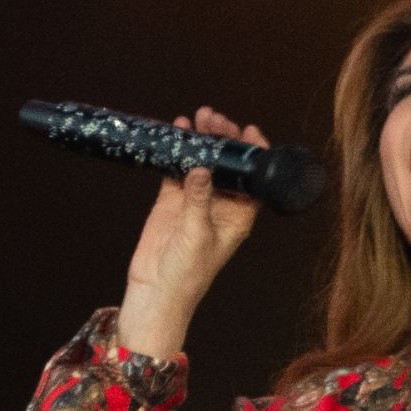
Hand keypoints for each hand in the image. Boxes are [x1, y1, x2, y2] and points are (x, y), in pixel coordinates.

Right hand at [115, 107, 268, 356]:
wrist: (155, 292)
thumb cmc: (188, 273)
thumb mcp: (197, 235)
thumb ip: (199, 200)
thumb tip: (202, 167)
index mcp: (238, 217)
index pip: (253, 181)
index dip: (255, 155)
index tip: (250, 131)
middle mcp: (220, 206)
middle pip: (227, 166)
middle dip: (223, 140)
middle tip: (214, 119)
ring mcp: (195, 202)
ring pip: (202, 164)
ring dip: (201, 141)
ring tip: (197, 118)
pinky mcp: (171, 202)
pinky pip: (176, 170)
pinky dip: (177, 152)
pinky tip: (176, 131)